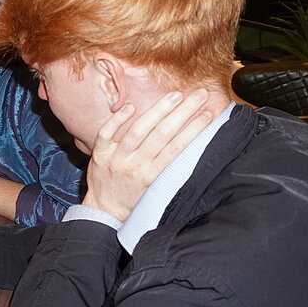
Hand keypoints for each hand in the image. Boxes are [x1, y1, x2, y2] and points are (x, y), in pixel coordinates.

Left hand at [83, 89, 212, 220]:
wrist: (103, 211)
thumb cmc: (132, 199)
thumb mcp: (153, 187)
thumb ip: (165, 166)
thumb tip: (187, 141)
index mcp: (151, 175)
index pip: (177, 147)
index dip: (194, 128)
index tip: (208, 113)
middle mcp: (134, 165)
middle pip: (162, 134)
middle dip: (184, 112)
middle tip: (200, 95)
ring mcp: (115, 158)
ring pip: (138, 130)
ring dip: (159, 110)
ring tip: (175, 96)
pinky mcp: (99, 153)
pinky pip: (106, 133)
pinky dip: (117, 119)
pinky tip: (131, 106)